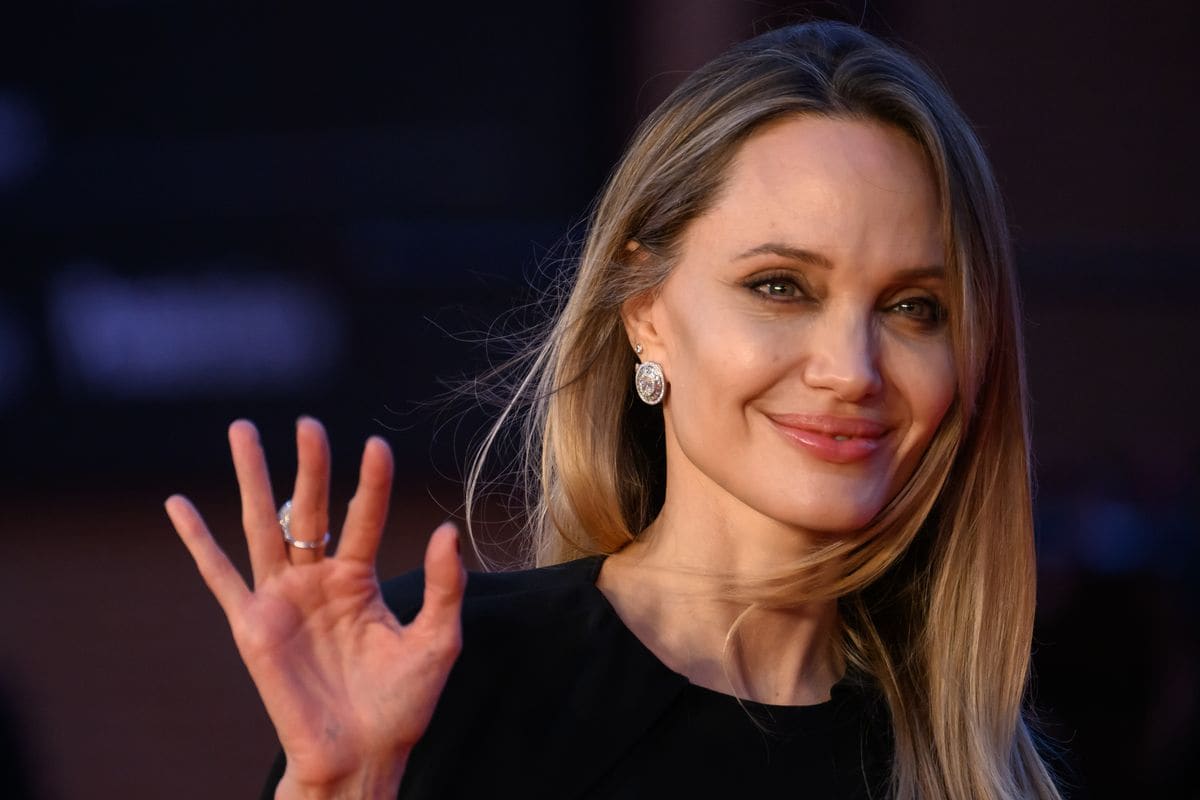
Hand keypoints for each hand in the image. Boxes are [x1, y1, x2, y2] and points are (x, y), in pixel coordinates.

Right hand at [165, 417, 464, 798]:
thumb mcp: (436, 640)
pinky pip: (220, 576)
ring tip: (243, 430)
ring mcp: (282, 599)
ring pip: (263, 526)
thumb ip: (442, 586)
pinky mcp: (252, 626)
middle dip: (309, 465)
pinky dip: (197, 541)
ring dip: (252, 478)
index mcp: (359, 579)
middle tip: (309, 422)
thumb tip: (447, 529)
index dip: (370, 483)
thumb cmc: (402, 704)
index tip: (377, 445)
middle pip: (310, 508)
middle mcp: (317, 581)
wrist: (361, 755)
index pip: (363, 516)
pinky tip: (177, 504)